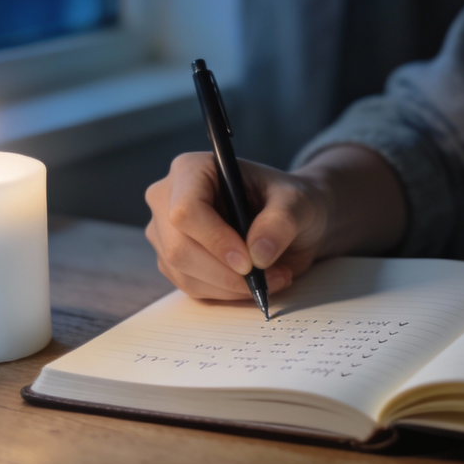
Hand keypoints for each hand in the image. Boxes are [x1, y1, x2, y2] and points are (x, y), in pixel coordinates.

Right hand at [144, 153, 330, 299]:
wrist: (290, 218)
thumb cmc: (290, 200)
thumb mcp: (298, 202)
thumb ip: (281, 222)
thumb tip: (258, 254)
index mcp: (192, 169)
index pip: (186, 210)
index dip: (215, 239)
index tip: (249, 262)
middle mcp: (168, 199)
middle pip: (179, 248)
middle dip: (226, 272)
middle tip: (269, 277)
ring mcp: (166, 233)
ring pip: (185, 273)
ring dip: (232, 286)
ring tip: (274, 277)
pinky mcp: (174, 262)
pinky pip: (192, 287)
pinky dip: (228, 293)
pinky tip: (255, 282)